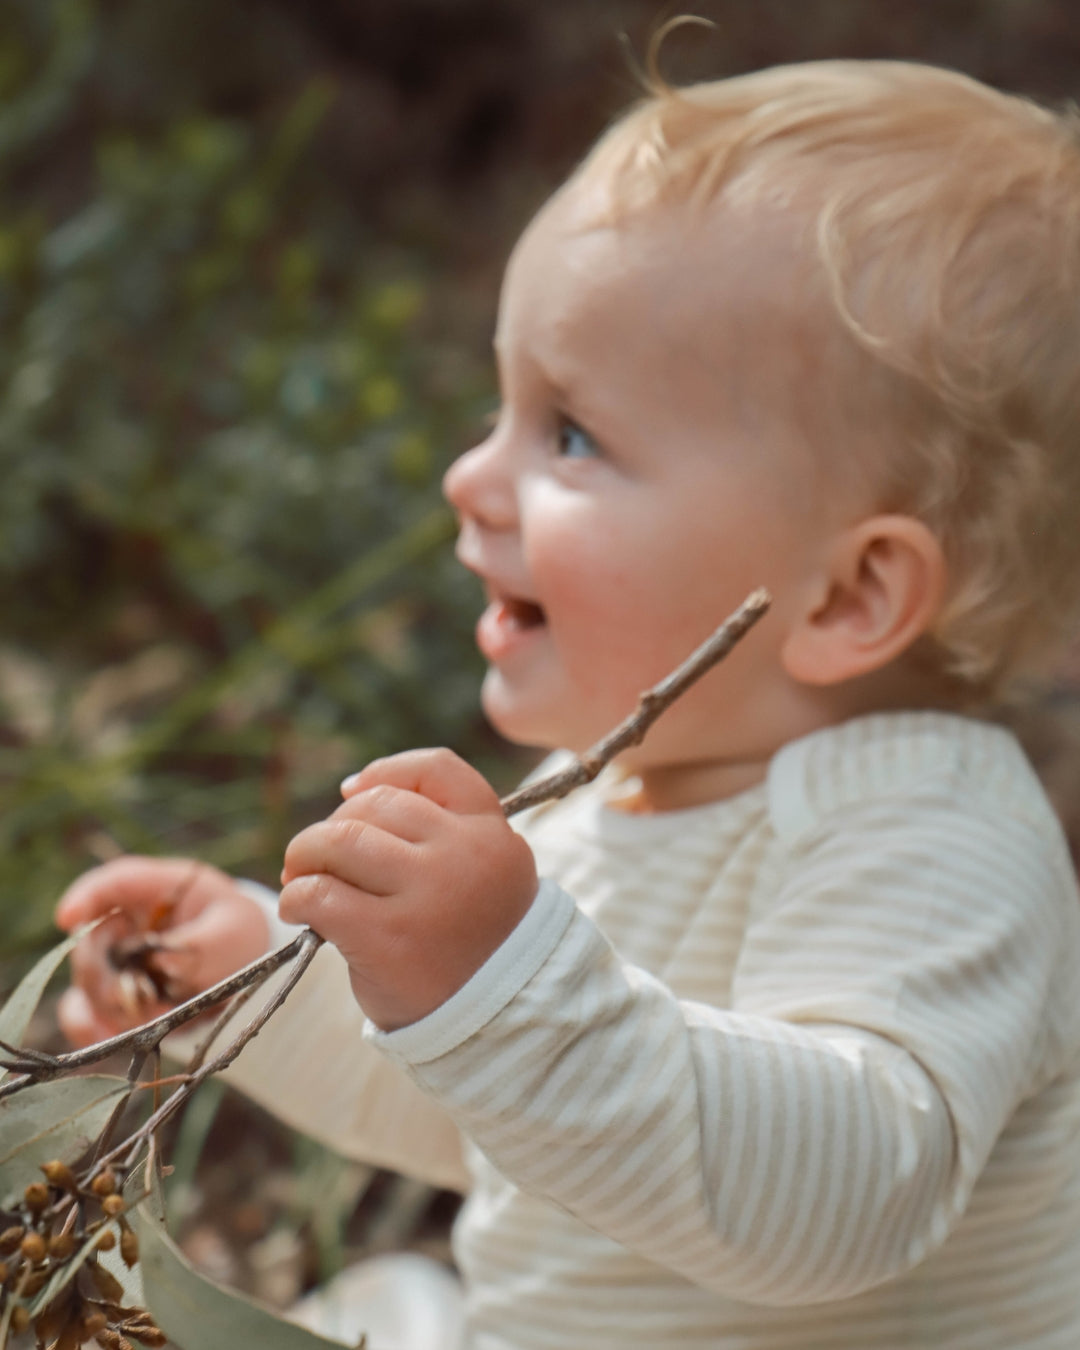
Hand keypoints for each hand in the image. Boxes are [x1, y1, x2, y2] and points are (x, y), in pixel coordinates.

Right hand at [54, 857, 271, 1046]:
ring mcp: (109, 959)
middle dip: (108, 975)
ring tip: (156, 1016)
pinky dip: (94, 1029)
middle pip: (90, 942)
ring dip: (113, 1006)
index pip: (113, 882)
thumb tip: (159, 963)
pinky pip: (82, 1014)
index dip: (85, 896)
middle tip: (143, 998)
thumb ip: (203, 943)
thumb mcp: (235, 930)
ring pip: (86, 983)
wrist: (241, 967)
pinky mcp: (106, 996)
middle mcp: (122, 921)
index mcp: (154, 889)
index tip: (67, 917)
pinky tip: (117, 1037)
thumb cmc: (236, 933)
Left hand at [279, 748, 537, 1031]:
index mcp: (491, 833)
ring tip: (301, 879)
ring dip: (306, 855)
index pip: (435, 769)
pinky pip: (320, 893)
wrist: (498, 1023)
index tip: (352, 792)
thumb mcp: (482, 874)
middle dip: (333, 825)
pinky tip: (300, 912)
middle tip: (316, 858)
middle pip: (375, 804)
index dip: (384, 772)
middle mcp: (463, 854)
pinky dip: (298, 897)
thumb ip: (437, 834)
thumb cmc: (472, 944)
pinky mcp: (389, 937)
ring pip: (342, 839)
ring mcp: (427, 894)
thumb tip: (350, 796)